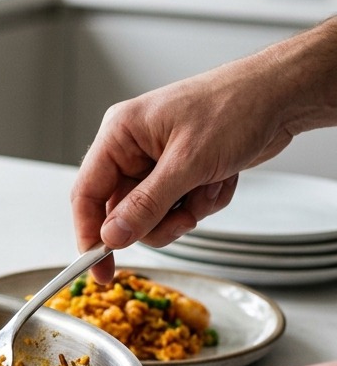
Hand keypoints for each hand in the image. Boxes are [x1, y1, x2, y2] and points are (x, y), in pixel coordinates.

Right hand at [69, 16, 336, 258]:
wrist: (278, 97)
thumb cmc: (233, 108)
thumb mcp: (188, 162)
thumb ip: (146, 204)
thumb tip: (112, 236)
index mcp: (120, 134)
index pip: (87, 192)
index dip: (88, 233)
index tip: (98, 269)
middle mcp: (133, 149)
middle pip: (123, 211)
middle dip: (159, 220)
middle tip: (185, 216)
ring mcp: (157, 162)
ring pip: (154, 215)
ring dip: (187, 211)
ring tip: (209, 186)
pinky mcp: (182, 172)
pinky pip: (181, 208)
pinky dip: (205, 201)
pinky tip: (222, 177)